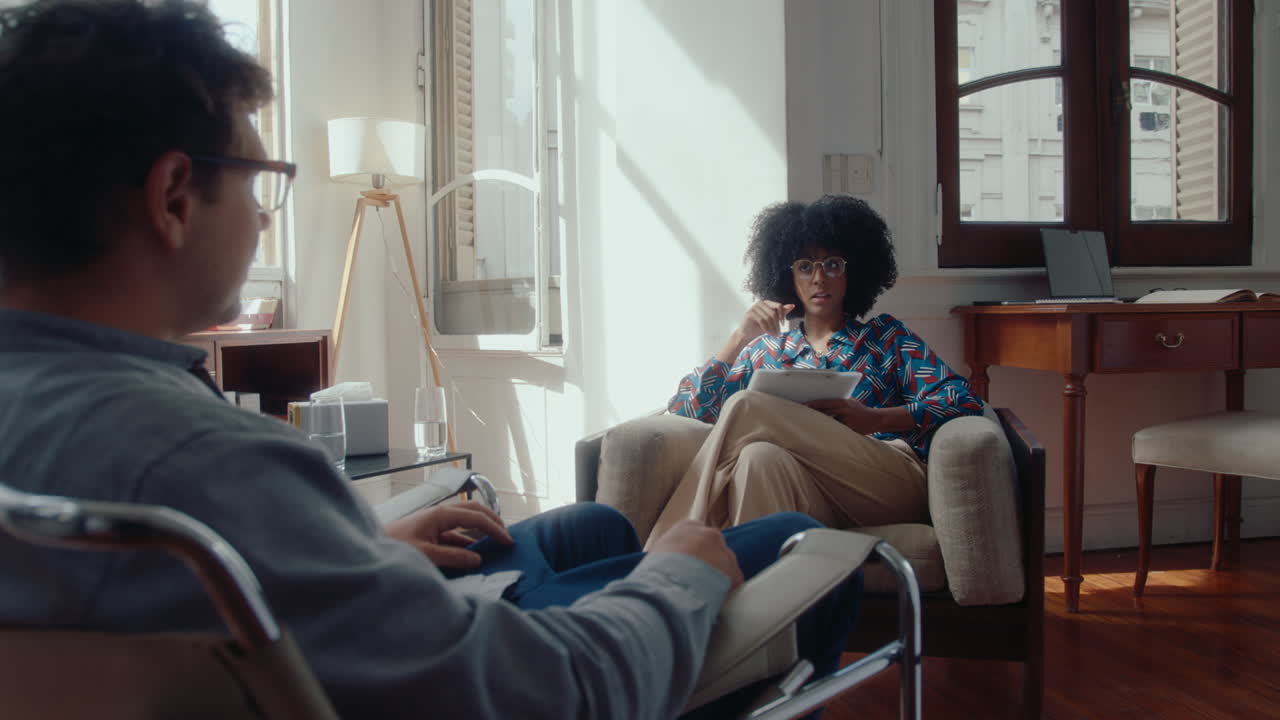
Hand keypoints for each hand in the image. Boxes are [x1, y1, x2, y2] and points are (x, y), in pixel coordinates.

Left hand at [385, 501, 512, 569]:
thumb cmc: (393, 548)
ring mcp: (434, 524)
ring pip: (464, 524)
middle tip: (507, 536)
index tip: (508, 541)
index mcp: (439, 515)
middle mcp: (439, 515)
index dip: (494, 527)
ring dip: (480, 533)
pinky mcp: (429, 535)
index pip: (475, 516)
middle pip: (473, 511)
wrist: (367, 552)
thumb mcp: (425, 555)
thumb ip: (452, 557)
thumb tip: (478, 558)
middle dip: (492, 521)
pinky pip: (454, 537)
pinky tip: (474, 556)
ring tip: (495, 547)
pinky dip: (468, 544)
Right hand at [648, 519, 744, 589]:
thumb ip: (669, 551)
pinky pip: (733, 582)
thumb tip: (668, 562)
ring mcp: (724, 552)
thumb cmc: (656, 572)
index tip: (688, 565)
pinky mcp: (735, 572)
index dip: (693, 553)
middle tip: (697, 581)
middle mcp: (709, 534)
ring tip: (704, 593)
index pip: (696, 535)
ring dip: (718, 576)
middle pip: (713, 547)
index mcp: (688, 527)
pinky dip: (726, 591)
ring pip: (725, 564)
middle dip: (708, 562)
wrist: (670, 587)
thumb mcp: (656, 553)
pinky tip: (714, 600)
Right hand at [717, 301, 795, 363]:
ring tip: (774, 335)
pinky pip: (762, 320)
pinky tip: (767, 333)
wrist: (747, 334)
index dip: (782, 315)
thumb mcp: (773, 320)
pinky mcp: (749, 313)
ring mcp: (754, 307)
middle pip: (773, 313)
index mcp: (766, 303)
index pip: (779, 306)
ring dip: (772, 328)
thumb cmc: (760, 327)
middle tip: (778, 334)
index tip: (783, 324)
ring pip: (768, 318)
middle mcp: (760, 303)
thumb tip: (792, 305)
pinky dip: (766, 328)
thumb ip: (781, 312)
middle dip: (776, 325)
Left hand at [805, 397, 883, 434]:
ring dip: (819, 422)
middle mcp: (844, 409)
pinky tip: (821, 432)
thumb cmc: (860, 411)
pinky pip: (836, 429)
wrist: (876, 419)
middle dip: (812, 412)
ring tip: (807, 424)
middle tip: (800, 414)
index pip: (823, 402)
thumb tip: (821, 404)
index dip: (812, 404)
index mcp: (842, 402)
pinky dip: (828, 430)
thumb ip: (837, 403)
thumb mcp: (850, 403)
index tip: (802, 405)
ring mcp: (847, 419)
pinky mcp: (849, 428)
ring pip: (828, 421)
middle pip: (824, 411)